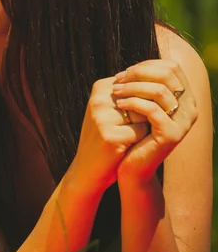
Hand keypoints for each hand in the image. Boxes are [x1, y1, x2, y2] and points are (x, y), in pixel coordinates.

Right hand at [70, 77, 149, 193]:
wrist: (88, 168)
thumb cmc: (106, 135)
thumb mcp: (112, 108)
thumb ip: (132, 93)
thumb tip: (164, 87)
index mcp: (101, 87)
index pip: (140, 84)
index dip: (143, 102)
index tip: (130, 116)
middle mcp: (99, 98)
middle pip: (143, 99)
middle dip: (143, 114)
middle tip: (127, 127)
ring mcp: (102, 116)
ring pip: (144, 114)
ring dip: (143, 126)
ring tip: (125, 135)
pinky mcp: (110, 135)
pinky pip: (141, 132)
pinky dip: (139, 140)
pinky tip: (125, 145)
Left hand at [112, 59, 197, 183]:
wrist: (132, 165)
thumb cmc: (135, 131)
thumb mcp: (141, 105)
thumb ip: (144, 86)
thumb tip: (130, 67)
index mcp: (185, 97)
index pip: (171, 67)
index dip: (146, 65)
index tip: (125, 72)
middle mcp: (190, 108)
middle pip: (167, 74)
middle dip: (138, 73)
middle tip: (118, 80)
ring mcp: (183, 122)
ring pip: (158, 90)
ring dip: (132, 87)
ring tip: (115, 92)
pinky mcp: (172, 135)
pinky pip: (152, 109)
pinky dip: (132, 103)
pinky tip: (119, 105)